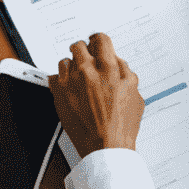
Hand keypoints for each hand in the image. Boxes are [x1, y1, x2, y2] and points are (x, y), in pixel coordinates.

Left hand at [50, 33, 143, 154]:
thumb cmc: (122, 126)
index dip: (98, 41)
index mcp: (109, 68)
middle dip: (83, 52)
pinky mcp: (59, 94)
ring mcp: (72, 81)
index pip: (100, 39)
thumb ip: (125, 73)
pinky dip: (59, 81)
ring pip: (65, 60)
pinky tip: (68, 90)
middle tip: (85, 61)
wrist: (106, 149)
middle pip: (79, 46)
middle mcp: (88, 70)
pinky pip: (53, 76)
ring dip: (71, 67)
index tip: (95, 43)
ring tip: (77, 79)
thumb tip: (116, 62)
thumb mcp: (135, 94)